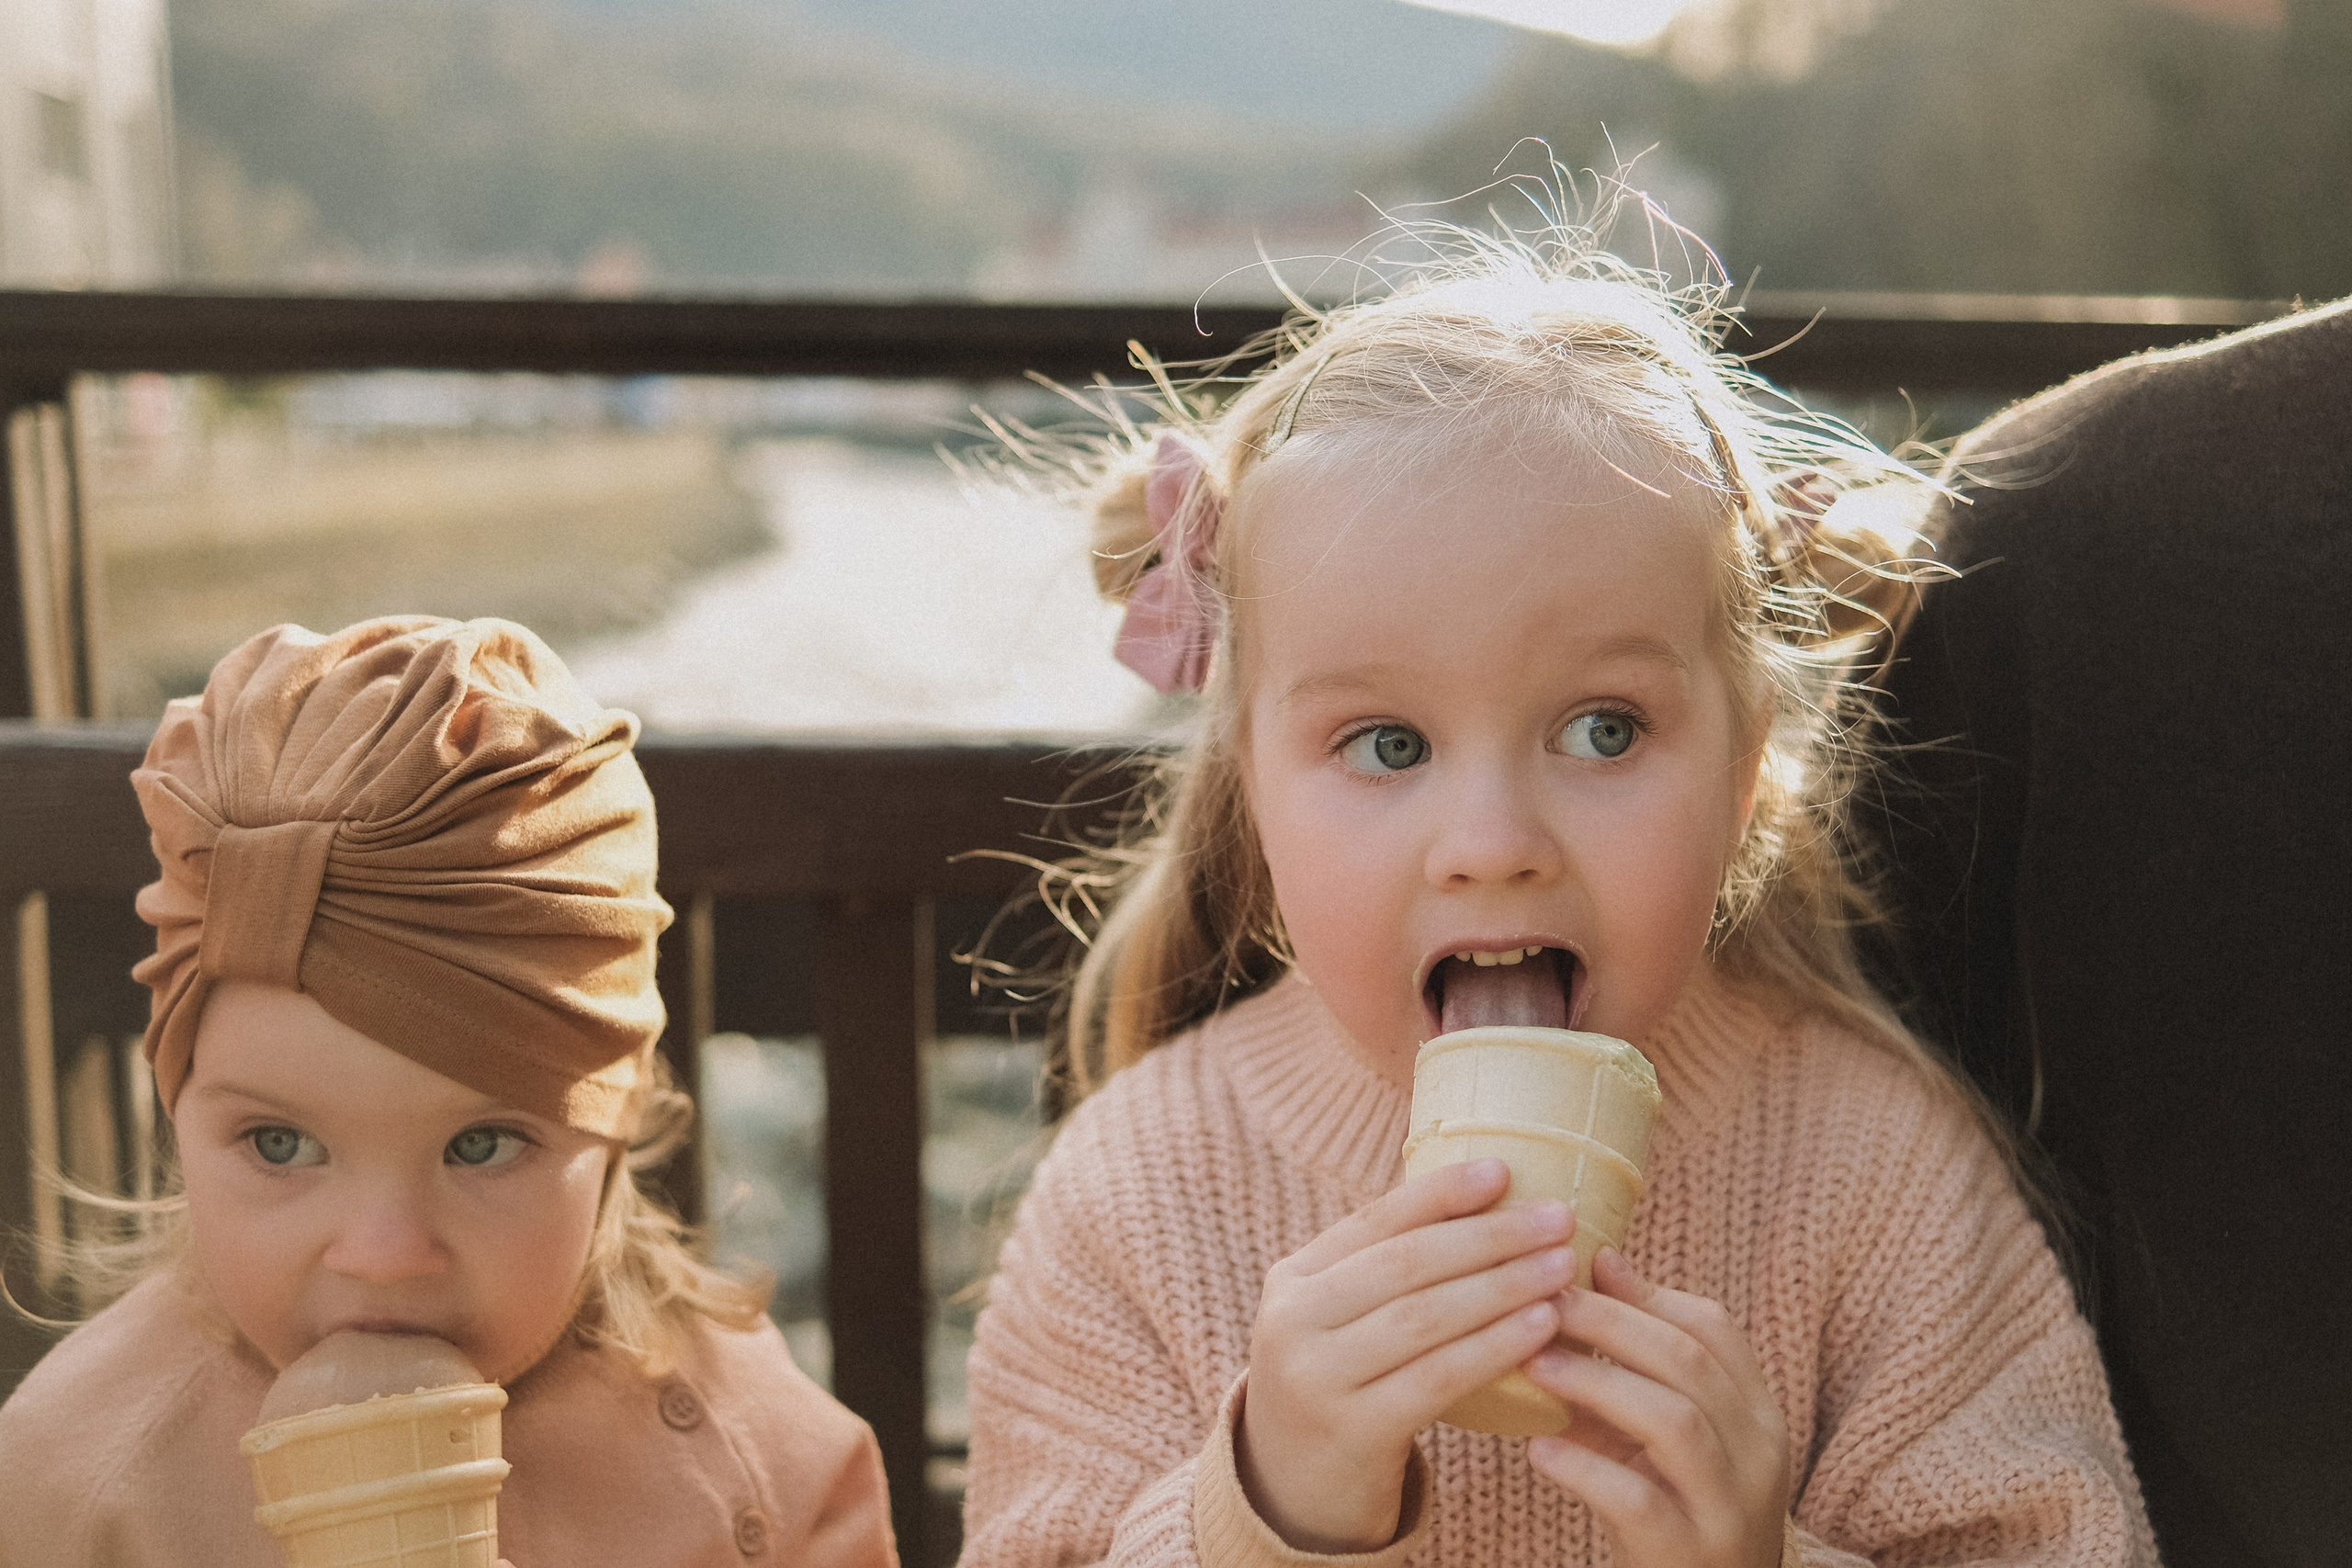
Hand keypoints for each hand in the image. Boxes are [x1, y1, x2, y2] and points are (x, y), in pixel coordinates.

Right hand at [1237, 1158, 1577, 1552]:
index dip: (1440, 1193)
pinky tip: (1539, 1326)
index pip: (1373, 1221)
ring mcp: (1318, 1377)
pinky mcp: (1353, 1429)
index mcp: (1291, 1278)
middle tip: (1556, 1219)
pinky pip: (1439, 1377)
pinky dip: (1495, 1346)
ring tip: (1560, 1268)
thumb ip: (1383, 1271)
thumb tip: (1481, 1198)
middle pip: (1405, 1264)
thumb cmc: (1342, 1385)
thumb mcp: (1336, 1320)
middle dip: (1489, 1236)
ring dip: (1503, 1286)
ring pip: (1425, 1317)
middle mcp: (1293, 1321)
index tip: (1503, 1171)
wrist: (1295, 1488)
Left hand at [1524, 1248, 1789, 1567]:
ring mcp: (1727, 1505)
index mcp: (1754, 1410)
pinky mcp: (1688, 1552)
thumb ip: (1635, 1362)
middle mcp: (1756, 1451)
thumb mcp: (1664, 1431)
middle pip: (1689, 1361)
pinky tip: (1538, 1447)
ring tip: (1534, 1363)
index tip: (1581, 1263)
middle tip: (1542, 1301)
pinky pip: (1638, 1500)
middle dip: (1610, 1322)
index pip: (1714, 1327)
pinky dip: (1584, 1467)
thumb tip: (1598, 1264)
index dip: (1645, 1291)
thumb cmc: (1673, 1506)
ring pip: (1674, 1420)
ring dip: (1597, 1381)